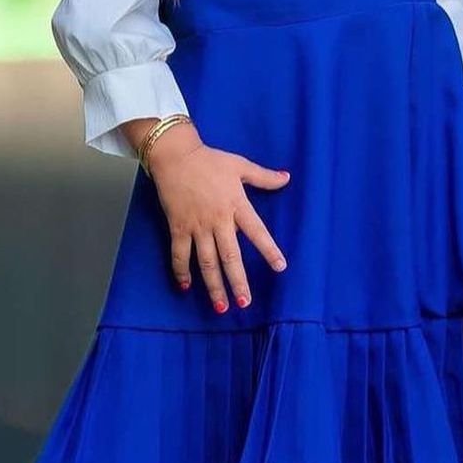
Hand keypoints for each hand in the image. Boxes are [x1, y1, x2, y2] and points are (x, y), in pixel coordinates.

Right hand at [144, 122, 290, 311]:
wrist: (175, 155)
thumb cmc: (209, 160)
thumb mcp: (240, 165)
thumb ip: (264, 177)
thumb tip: (287, 178)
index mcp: (236, 205)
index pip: (257, 231)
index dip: (269, 250)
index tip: (280, 267)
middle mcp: (218, 219)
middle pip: (230, 256)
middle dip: (238, 281)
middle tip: (245, 302)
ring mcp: (197, 225)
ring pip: (206, 261)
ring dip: (214, 285)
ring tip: (221, 307)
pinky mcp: (178, 227)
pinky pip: (179, 254)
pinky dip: (181, 271)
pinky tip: (186, 287)